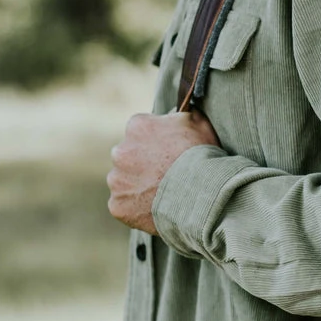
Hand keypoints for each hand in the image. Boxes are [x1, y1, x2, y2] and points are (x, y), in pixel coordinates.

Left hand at [107, 111, 219, 233]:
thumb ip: (181, 115)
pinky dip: (136, 209)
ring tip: (163, 195)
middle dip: (142, 165)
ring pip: (124, 182)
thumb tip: (181, 110)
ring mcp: (117, 180)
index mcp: (137, 126)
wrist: (203, 194)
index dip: (156, 144)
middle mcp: (120, 151)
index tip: (168, 154)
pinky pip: (123, 206)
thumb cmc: (203, 156)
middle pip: (128, 157)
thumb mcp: (198, 123)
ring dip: (138, 187)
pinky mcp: (117, 205)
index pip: (140, 132)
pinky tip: (156, 209)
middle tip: (165, 176)